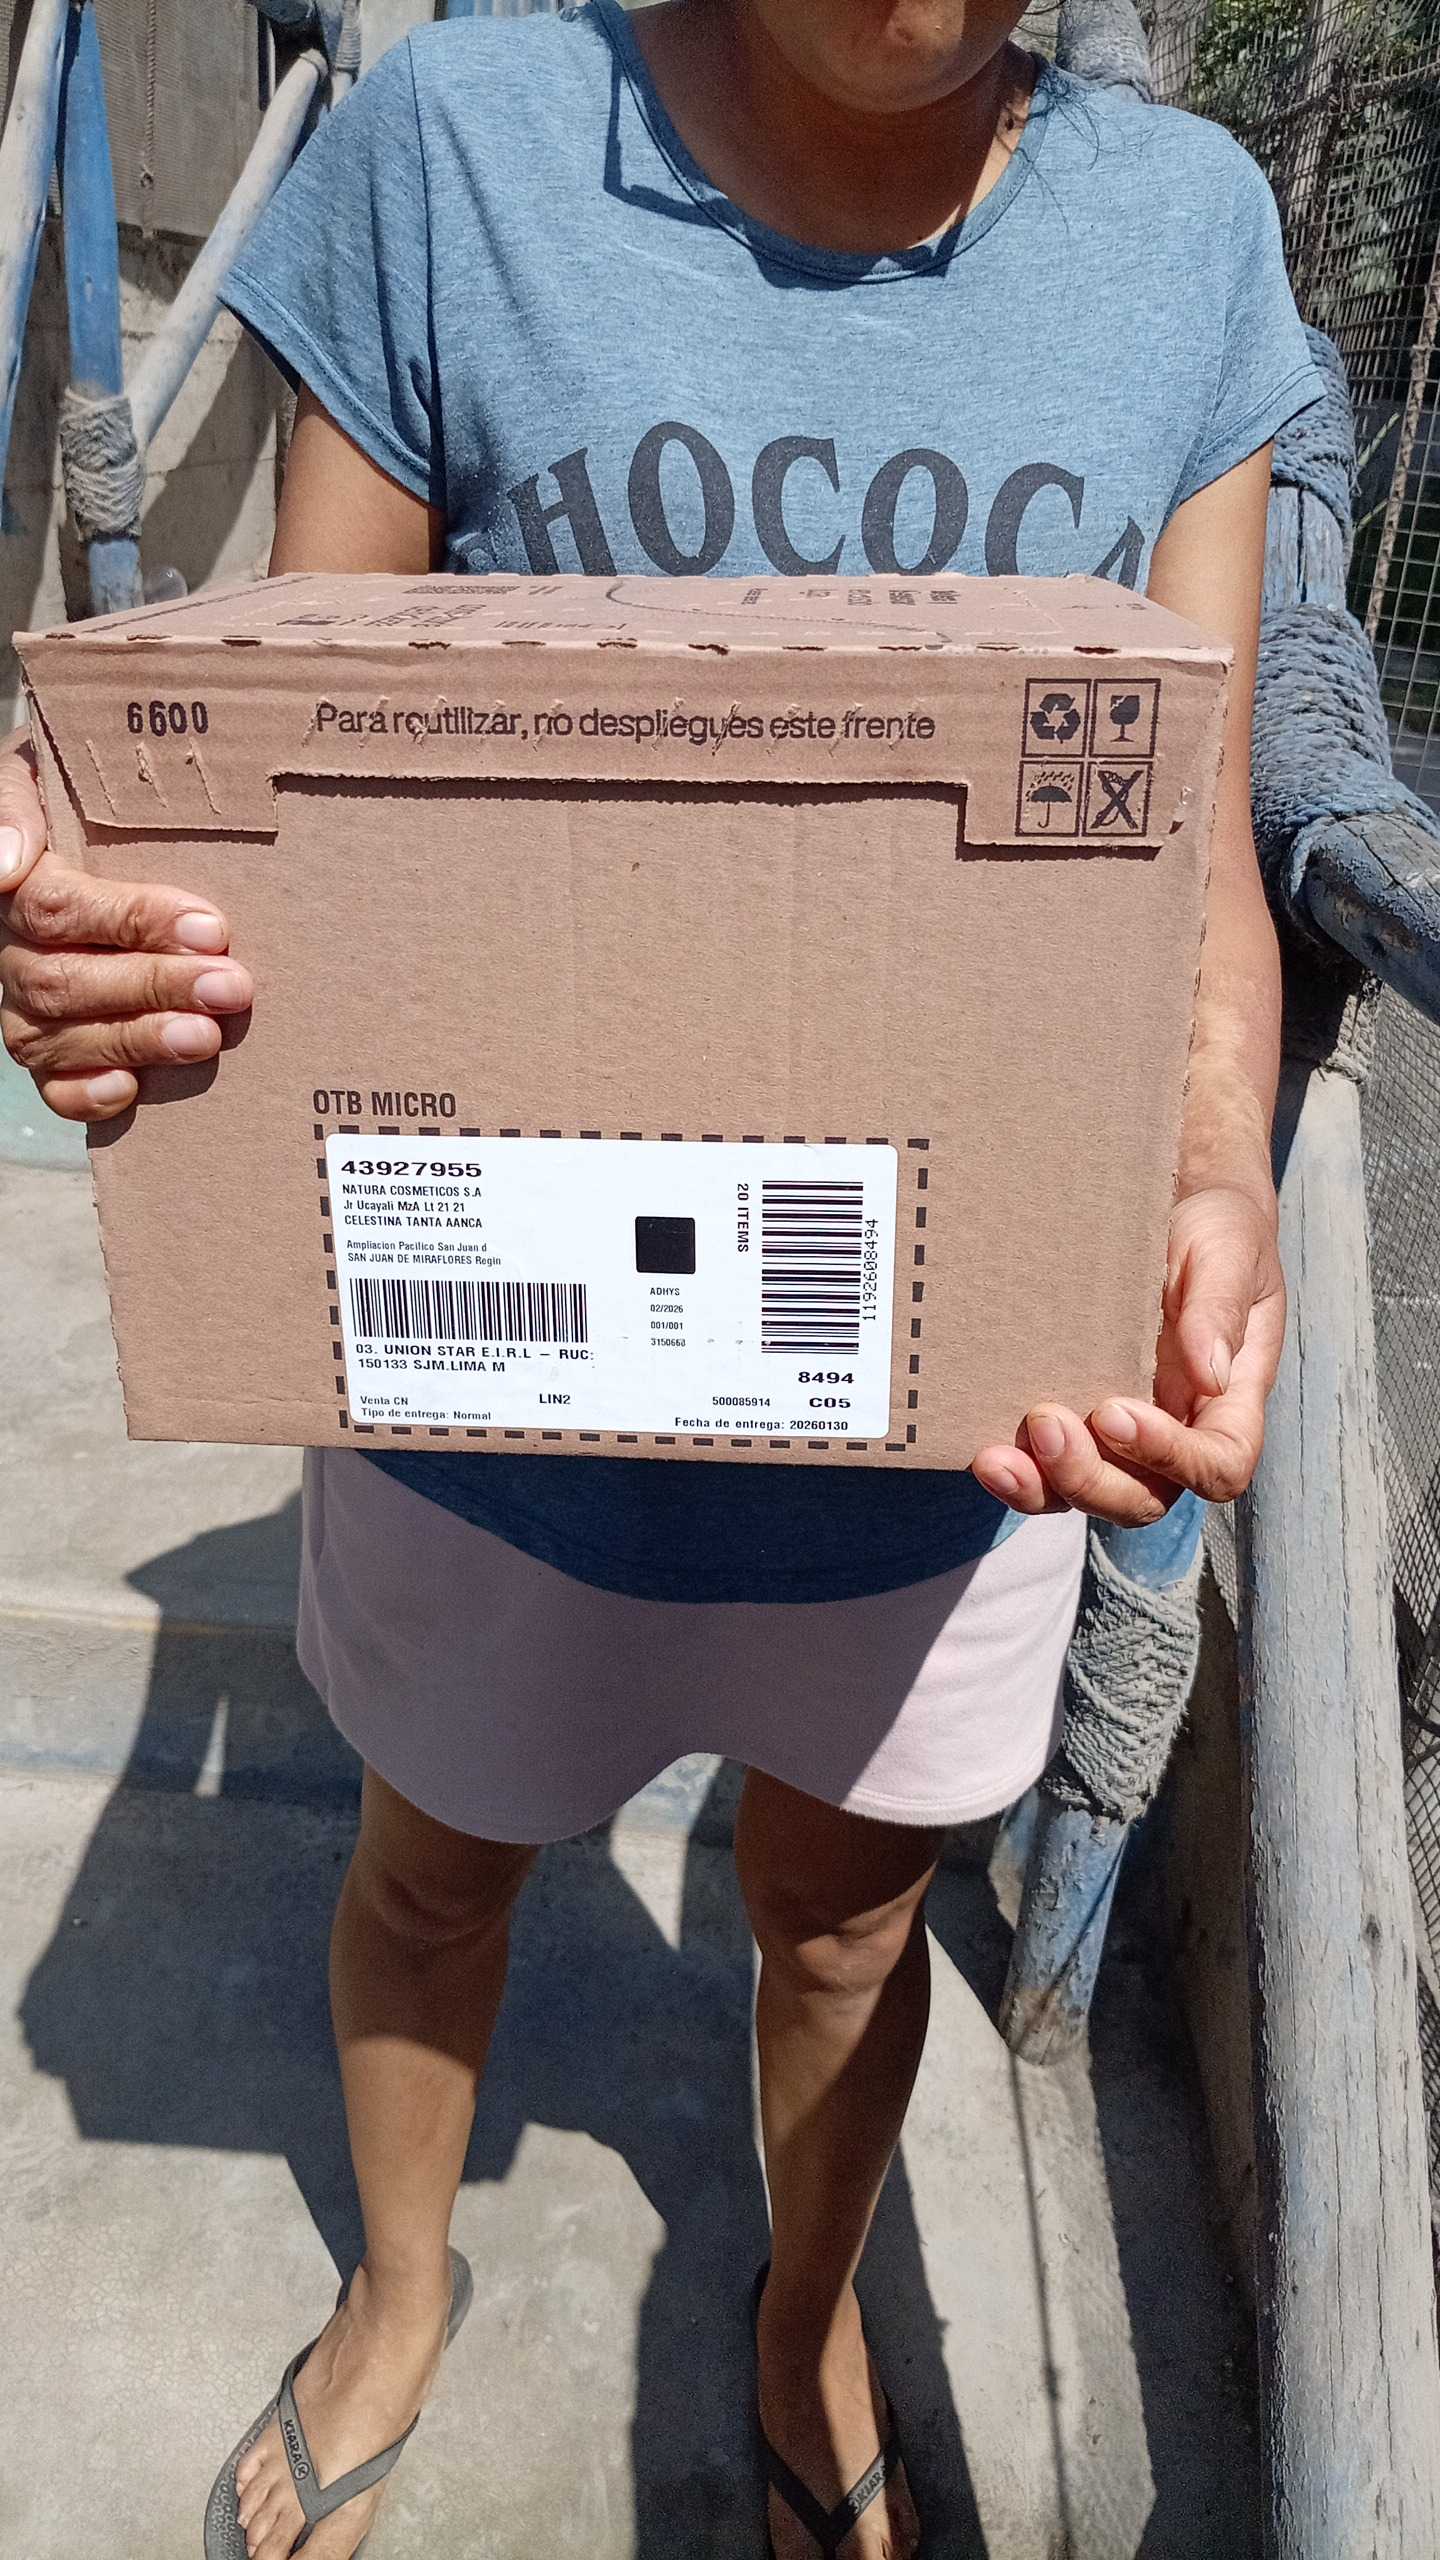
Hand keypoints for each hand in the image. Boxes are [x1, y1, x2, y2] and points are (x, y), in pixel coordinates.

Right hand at [0, 737, 253, 1121]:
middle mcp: (14, 955)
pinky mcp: (50, 1057)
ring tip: (207, 1036)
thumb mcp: (39, 777)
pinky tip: (132, 1088)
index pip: (59, 908)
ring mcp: (29, 1011)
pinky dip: (88, 1093)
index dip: (134, 919)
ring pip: (65, 1037)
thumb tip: (8, 863)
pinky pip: (54, 1088)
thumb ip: (16, 804)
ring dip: (139, 1038)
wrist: (86, 840)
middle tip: (232, 986)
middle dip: (154, 985)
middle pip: (68, 980)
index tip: (211, 926)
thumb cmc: (79, 808)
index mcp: (21, 889)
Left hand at [973, 1185, 1284, 1525]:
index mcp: (1227, 1403)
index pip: (1217, 1465)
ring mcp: (1119, 1433)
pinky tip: (982, 1448)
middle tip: (1046, 1422)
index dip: (1171, 1459)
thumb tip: (1212, 1376)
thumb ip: (1219, 1309)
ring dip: (1041, 1486)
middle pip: (1142, 1497)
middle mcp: (1174, 1430)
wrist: (1170, 1200)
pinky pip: (1045, 1465)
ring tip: (996, 1457)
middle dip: (1090, 1477)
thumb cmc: (1213, 1228)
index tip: (1117, 1412)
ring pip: (1086, 1493)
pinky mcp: (1072, 1415)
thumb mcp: (1228, 1252)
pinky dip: (1017, 1468)